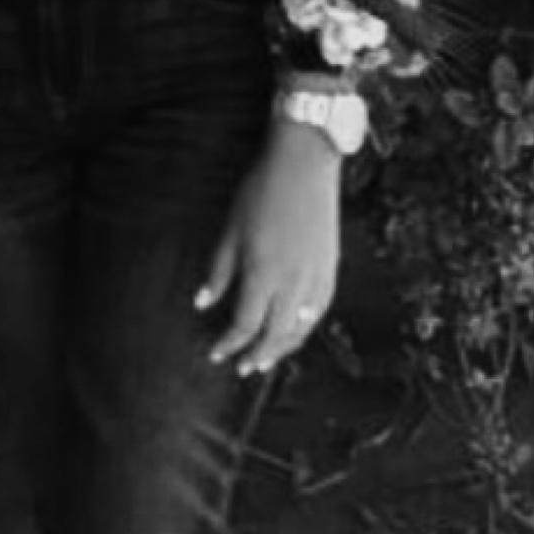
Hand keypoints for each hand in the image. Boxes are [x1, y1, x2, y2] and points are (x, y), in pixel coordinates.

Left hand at [195, 121, 341, 376]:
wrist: (303, 165)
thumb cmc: (259, 193)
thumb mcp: (229, 231)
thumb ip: (218, 272)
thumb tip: (202, 304)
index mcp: (263, 274)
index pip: (245, 324)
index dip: (229, 343)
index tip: (216, 353)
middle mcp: (293, 283)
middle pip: (275, 334)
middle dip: (257, 354)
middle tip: (242, 368)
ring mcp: (316, 277)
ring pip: (300, 327)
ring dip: (283, 347)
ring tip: (267, 359)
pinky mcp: (331, 268)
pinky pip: (319, 310)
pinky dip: (305, 327)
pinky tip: (295, 331)